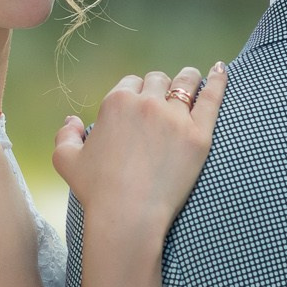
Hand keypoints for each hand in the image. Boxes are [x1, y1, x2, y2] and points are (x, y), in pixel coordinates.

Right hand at [51, 63, 226, 231]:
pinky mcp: (199, 135)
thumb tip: (72, 120)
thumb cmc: (96, 192)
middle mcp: (146, 103)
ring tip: (193, 81)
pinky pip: (212, 98)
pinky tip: (221, 69)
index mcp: (116, 102)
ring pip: (186, 82)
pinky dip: (217, 79)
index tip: (140, 107)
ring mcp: (175, 118)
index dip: (136, 94)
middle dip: (160, 87)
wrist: (128, 216)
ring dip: (188, 78)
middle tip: (165, 100)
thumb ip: (65, 135)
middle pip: (158, 80)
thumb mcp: (66, 161)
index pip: (131, 83)